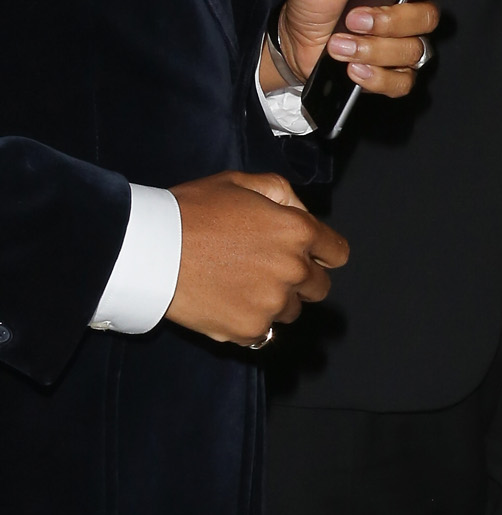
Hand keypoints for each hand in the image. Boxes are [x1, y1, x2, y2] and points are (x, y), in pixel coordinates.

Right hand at [166, 172, 348, 344]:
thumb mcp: (241, 182)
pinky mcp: (250, 328)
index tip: (311, 256)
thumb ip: (283, 195)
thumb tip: (302, 214)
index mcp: (297, 231)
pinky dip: (249, 322)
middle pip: (319, 286)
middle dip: (300, 278)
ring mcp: (273, 303)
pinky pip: (263, 332)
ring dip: (274, 301)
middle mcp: (293, 269)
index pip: (337, 253)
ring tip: (238, 283)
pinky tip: (225, 302)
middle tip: (264, 268)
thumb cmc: (191, 211)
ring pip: (291, 310)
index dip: (323, 253)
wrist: (150, 248)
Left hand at [267, 0, 459, 101]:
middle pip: (427, 18)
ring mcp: (403, 46)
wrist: (295, 37)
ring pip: (414, 52)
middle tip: (352, 19)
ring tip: (338, 45)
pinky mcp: (392, 74)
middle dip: (389, 21)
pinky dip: (378, 78)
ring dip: (373, 50)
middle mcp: (409, 13)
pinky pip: (402, 82)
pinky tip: (353, 69)